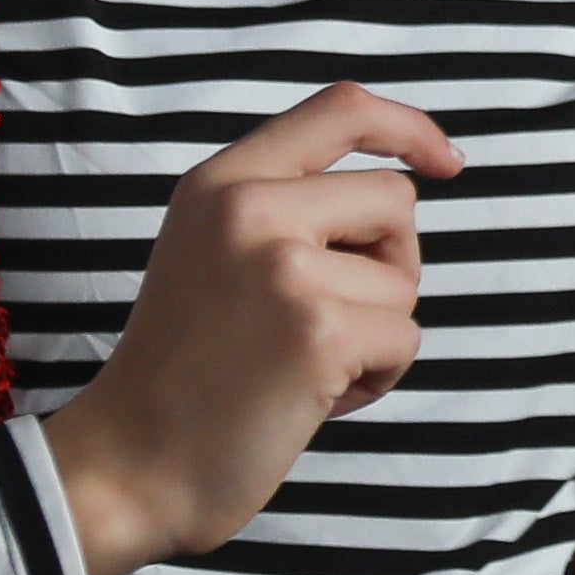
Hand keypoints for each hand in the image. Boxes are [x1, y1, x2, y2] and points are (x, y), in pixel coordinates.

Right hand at [41, 85, 461, 574]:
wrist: (129, 466)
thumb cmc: (183, 374)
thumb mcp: (210, 253)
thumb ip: (281, 209)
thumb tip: (397, 198)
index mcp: (221, 181)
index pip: (340, 108)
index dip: (409, 128)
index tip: (445, 161)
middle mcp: (250, 207)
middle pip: (393, 200)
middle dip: (386, 265)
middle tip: (323, 320)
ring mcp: (285, 266)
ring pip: (402, 280)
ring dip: (373, 333)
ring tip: (300, 367)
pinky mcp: (320, 330)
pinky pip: (405, 338)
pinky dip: (376, 378)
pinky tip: (311, 399)